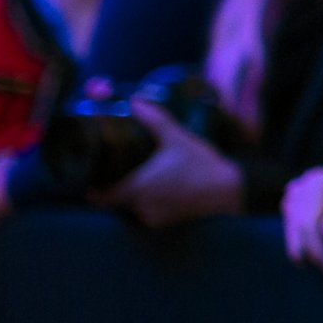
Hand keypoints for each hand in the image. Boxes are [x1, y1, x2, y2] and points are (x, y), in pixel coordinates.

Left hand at [91, 98, 241, 227]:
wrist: (231, 189)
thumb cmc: (201, 164)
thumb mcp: (177, 138)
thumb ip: (155, 119)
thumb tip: (135, 100)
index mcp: (137, 187)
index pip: (100, 198)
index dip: (93, 190)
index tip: (92, 180)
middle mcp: (141, 206)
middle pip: (116, 202)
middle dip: (117, 189)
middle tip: (121, 173)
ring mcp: (155, 216)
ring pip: (134, 208)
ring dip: (136, 197)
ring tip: (146, 181)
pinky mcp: (168, 222)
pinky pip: (150, 213)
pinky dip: (152, 204)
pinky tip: (165, 192)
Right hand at [282, 161, 322, 276]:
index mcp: (318, 184)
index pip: (308, 223)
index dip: (316, 249)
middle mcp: (304, 187)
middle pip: (297, 226)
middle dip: (311, 251)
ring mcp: (299, 194)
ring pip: (294, 227)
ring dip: (305, 248)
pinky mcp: (300, 203)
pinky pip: (296, 226)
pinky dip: (305, 241)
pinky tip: (322, 256)